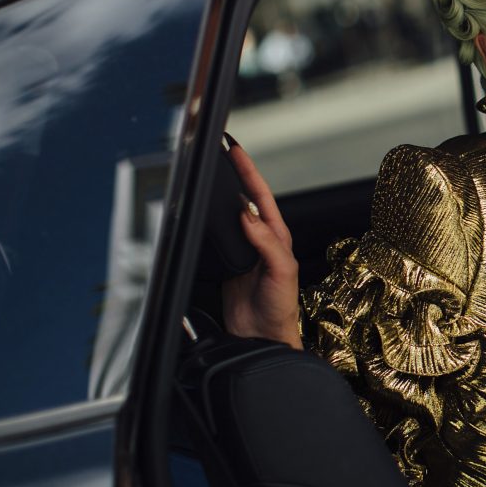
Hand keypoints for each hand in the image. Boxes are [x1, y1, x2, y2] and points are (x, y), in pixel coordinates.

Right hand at [221, 137, 300, 347]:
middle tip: (223, 151)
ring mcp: (244, 249)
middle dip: (236, 173)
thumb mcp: (281, 271)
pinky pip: (218, 234)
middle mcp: (261, 239)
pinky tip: (204, 208)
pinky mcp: (229, 261)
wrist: (263, 335)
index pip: (261, 195)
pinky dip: (210, 218)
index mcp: (277, 236)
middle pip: (246, 198)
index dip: (249, 171)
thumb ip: (266, 242)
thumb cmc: (280, 307)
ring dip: (223, 192)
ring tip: (213, 171)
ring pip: (231, 213)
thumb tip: (248, 214)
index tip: (236, 151)